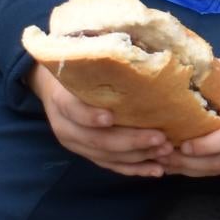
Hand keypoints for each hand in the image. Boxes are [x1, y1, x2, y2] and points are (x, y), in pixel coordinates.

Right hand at [32, 65, 172, 177]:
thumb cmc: (78, 70)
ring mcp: (75, 144)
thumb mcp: (83, 63)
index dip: (89, 115)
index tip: (110, 117)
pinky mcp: (86, 154)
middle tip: (160, 138)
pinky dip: (133, 169)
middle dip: (130, 141)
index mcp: (61, 100)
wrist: (55, 88)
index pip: (72, 110)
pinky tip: (156, 170)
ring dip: (137, 157)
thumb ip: (103, 65)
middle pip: (96, 139)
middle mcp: (65, 126)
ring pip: (105, 156)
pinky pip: (110, 165)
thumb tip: (143, 49)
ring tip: (164, 153)